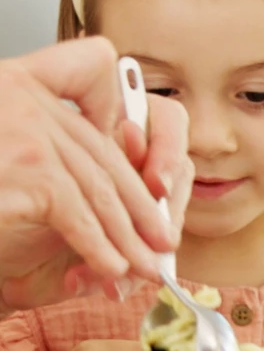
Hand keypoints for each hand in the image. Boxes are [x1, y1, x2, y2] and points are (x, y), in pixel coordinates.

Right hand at [0, 38, 190, 314]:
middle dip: (136, 206)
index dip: (127, 152)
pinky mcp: (28, 168)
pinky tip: (112, 269)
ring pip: (96, 189)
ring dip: (126, 236)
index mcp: (16, 81)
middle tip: (161, 242)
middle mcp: (21, 95)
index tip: (149, 188)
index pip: (92, 107)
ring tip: (146, 268)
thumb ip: (53, 155)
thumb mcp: (13, 162)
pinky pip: (77, 213)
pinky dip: (99, 246)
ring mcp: (24, 129)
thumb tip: (125, 184)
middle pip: (101, 156)